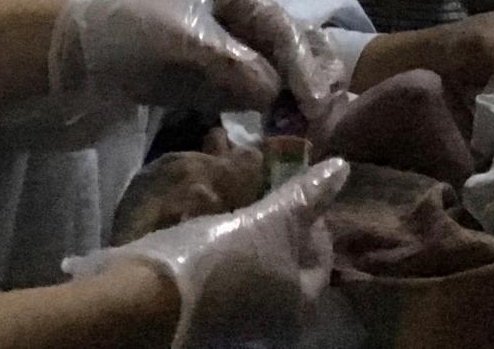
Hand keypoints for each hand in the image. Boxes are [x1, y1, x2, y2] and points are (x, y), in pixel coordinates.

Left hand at [50, 0, 339, 113]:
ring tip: (320, 135)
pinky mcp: (223, 87)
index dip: (306, 68)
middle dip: (319, 83)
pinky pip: (265, 101)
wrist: (79, 55)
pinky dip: (282, 118)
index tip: (314, 105)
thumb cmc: (129, 31)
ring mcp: (238, 57)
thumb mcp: (181, 40)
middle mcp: (248, 24)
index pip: (289, 33)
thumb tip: (273, 93)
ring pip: (289, 79)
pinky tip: (294, 139)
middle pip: (301, 52)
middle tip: (330, 123)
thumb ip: (230, 63)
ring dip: (306, 104)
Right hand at [64, 158, 347, 347]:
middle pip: (290, 269)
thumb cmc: (225, 258)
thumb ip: (306, 196)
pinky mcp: (210, 318)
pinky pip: (232, 282)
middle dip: (281, 232)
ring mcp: (242, 325)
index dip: (313, 220)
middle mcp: (278, 323)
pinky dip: (230, 257)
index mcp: (302, 305)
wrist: (152, 294)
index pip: (322, 257)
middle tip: (267, 199)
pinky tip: (215, 236)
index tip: (292, 194)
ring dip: (254, 244)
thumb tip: (341, 169)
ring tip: (240, 211)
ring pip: (259, 275)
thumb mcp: (270, 219)